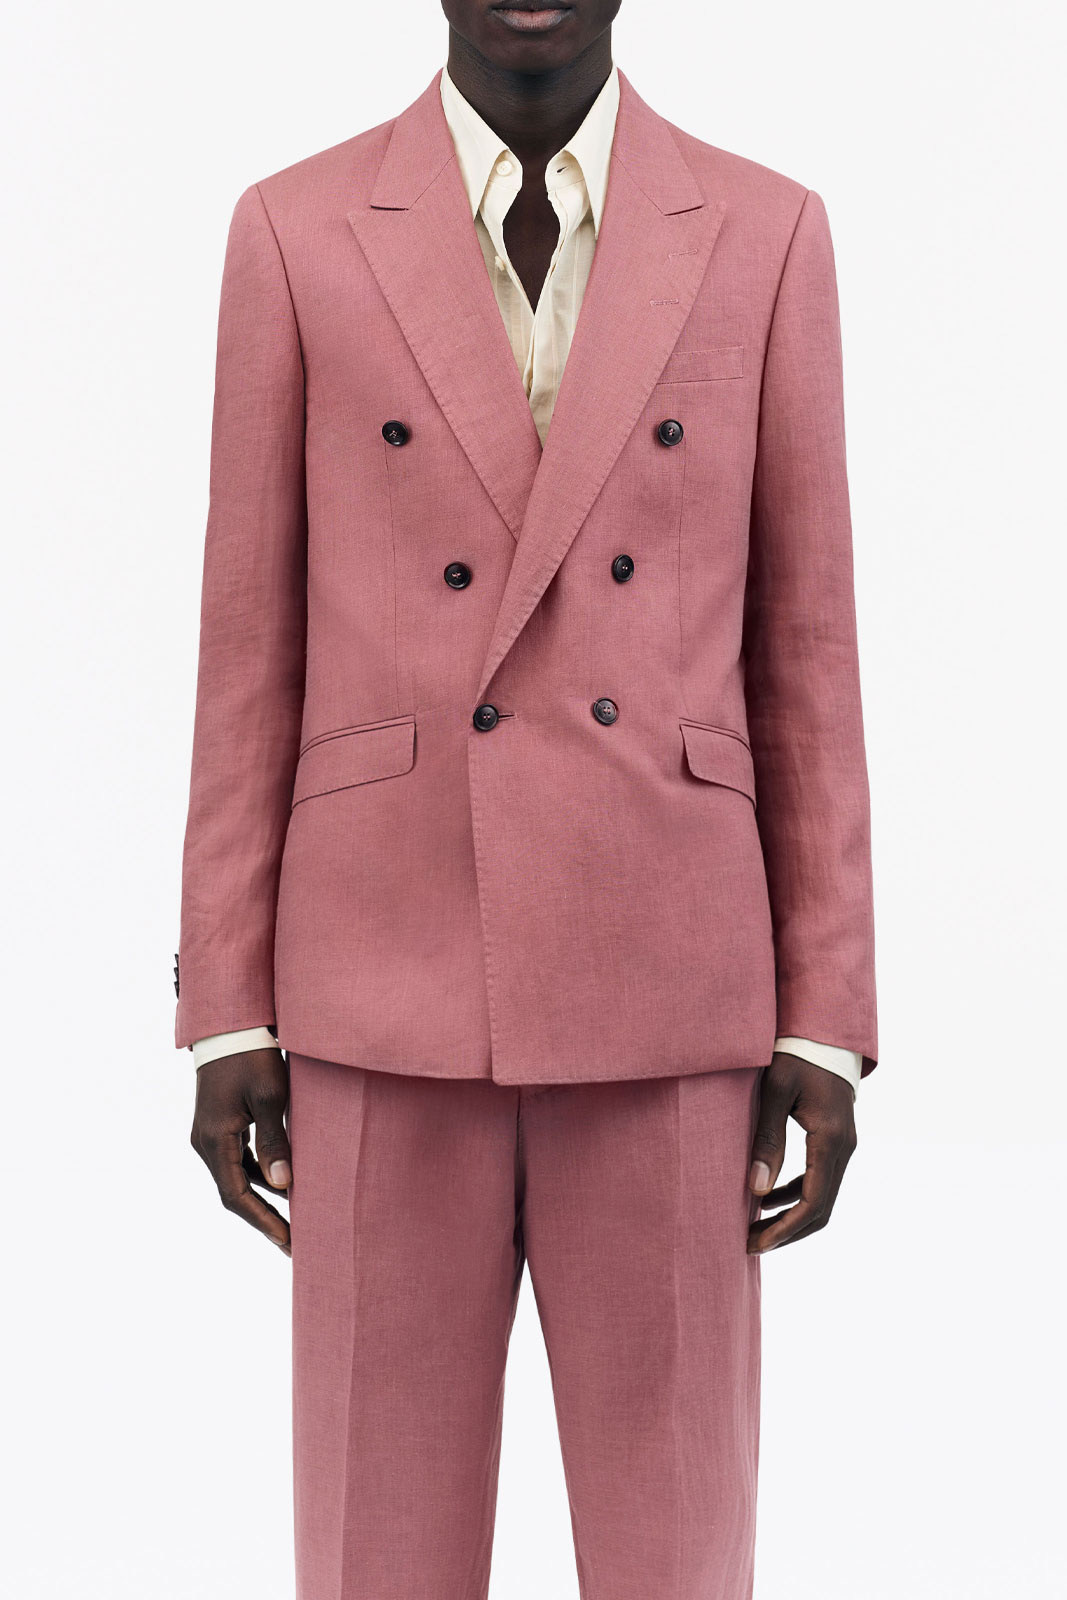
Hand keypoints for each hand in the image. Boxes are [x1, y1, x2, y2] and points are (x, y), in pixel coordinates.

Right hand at [191, 1049, 291, 1254]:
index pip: (237, 1196)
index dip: (263, 1222)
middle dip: (264, 1219)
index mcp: (214, 1140)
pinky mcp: (220, 1125)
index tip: (287, 1242)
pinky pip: (239, 1160)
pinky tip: (285, 1183)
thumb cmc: (252, 1056)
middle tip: (294, 1242)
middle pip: (235, 1192)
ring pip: (237, 1177)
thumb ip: (275, 1142)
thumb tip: (284, 1184)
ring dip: (264, 1198)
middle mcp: (206, 1143)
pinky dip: (260, 1176)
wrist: (229, 1024)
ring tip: (295, 1219)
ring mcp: (211, 1134)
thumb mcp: (269, 1097)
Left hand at [747, 1052, 856, 1253]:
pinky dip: (795, 1195)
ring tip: (753, 1226)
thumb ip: (767, 1139)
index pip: (812, 1201)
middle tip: (750, 1244)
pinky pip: (819, 1179)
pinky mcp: (835, 1140)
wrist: (823, 1033)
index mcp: (829, 1138)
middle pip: (820, 1209)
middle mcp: (843, 1147)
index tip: (755, 1243)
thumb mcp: (775, 1092)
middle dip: (786, 1232)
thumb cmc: (795, 1055)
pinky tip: (766, 1198)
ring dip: (790, 1217)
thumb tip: (756, 1189)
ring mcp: (843, 1145)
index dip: (784, 1229)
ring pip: (821, 1197)